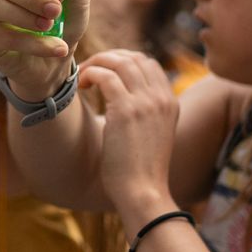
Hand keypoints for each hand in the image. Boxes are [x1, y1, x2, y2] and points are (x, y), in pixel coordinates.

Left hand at [77, 50, 178, 217]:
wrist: (143, 193)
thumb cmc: (140, 172)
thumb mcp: (153, 136)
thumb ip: (145, 114)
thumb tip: (123, 100)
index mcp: (171, 102)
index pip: (148, 63)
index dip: (123, 61)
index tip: (105, 72)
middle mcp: (161, 97)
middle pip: (134, 58)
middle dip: (109, 58)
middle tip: (90, 71)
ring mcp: (145, 102)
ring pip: (119, 62)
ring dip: (97, 64)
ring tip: (83, 78)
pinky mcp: (125, 110)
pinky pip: (105, 76)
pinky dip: (91, 75)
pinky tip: (81, 88)